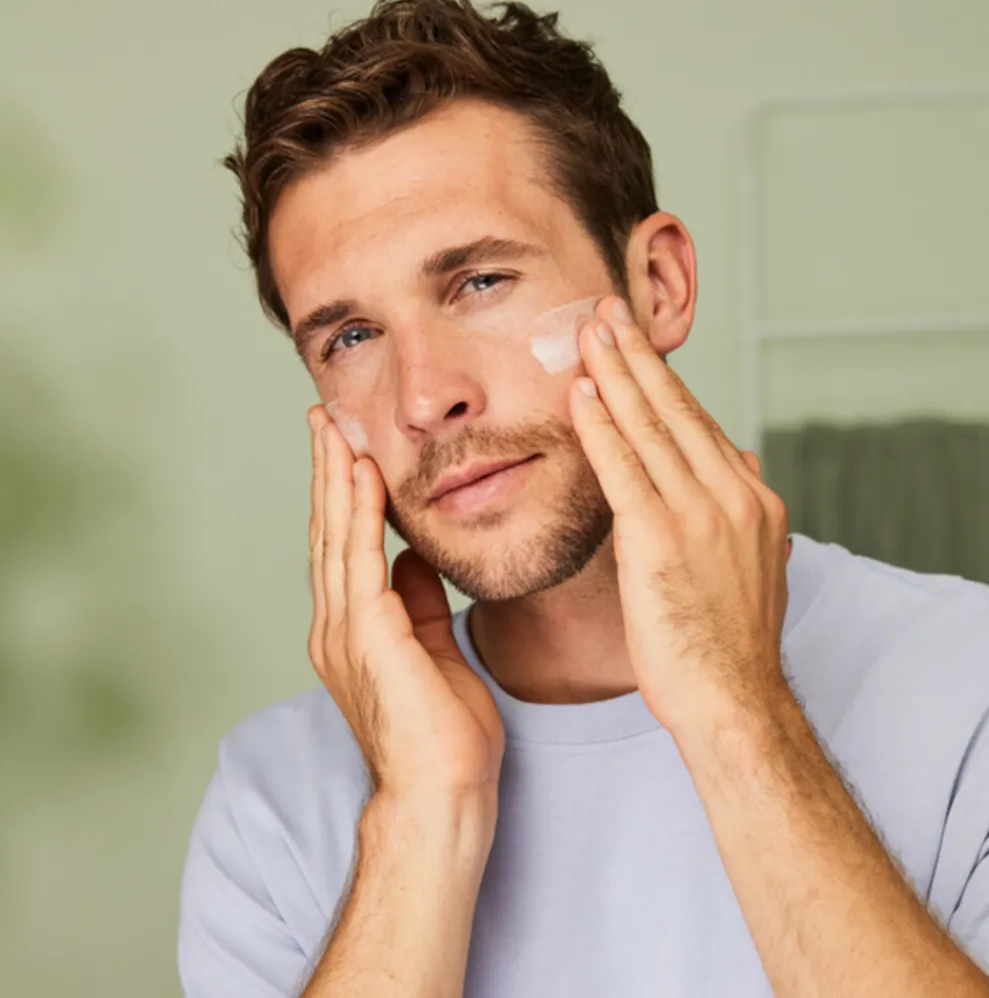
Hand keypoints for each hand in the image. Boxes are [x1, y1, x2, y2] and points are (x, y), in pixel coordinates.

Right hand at [307, 405, 504, 799]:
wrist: (442, 794)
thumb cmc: (442, 734)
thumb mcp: (432, 651)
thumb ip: (415, 604)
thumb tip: (410, 560)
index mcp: (353, 629)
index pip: (345, 546)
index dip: (342, 494)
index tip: (344, 447)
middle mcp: (337, 625)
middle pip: (330, 531)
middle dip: (327, 471)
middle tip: (322, 417)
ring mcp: (346, 631)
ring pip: (337, 537)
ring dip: (335, 478)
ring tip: (333, 428)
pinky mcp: (367, 637)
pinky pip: (362, 561)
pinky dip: (360, 515)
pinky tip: (363, 476)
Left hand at [568, 298, 790, 734]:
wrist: (734, 700)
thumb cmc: (729, 644)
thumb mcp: (753, 567)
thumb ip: (742, 508)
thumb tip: (742, 457)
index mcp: (753, 499)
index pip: (700, 426)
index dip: (664, 382)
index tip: (637, 347)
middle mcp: (733, 495)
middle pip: (677, 410)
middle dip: (638, 356)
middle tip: (607, 310)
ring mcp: (701, 514)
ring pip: (651, 427)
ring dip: (616, 373)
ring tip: (588, 331)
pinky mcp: (662, 538)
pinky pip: (625, 468)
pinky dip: (602, 426)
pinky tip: (581, 394)